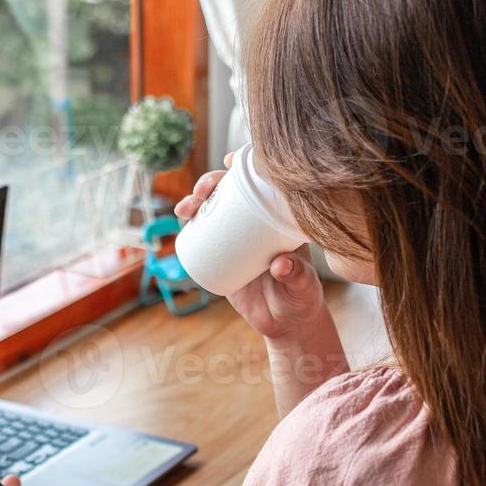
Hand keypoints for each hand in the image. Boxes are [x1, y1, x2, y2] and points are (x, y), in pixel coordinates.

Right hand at [175, 152, 325, 339]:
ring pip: (214, 211)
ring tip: (188, 207)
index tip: (232, 161)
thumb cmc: (300, 300)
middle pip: (231, 193)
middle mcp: (256, 224)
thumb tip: (280, 264)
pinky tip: (183, 216)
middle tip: (204, 190)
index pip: (262, 184)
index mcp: (279, 220)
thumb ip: (296, 276)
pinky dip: (191, 223)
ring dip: (196, 200)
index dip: (245, 166)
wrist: (285, 324)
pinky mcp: (222, 258)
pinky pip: (204, 236)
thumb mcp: (302, 287)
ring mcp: (237, 240)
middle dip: (212, 183)